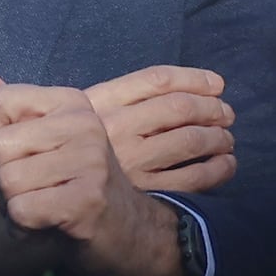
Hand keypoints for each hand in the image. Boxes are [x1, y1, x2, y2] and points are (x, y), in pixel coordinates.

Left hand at [0, 64, 193, 275]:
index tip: (10, 157)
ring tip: (39, 206)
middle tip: (29, 190)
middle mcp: (83, 124)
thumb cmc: (70, 184)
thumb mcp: (37, 139)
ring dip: (10, 205)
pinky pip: (21, 211)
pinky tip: (45, 225)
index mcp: (70, 102)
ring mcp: (90, 161)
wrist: (124, 232)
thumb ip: (2, 108)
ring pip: (6, 182)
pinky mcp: (87, 200)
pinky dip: (22, 227)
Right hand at [82, 64, 236, 194]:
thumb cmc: (68, 153)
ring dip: (218, 137)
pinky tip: (226, 164)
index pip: (157, 80)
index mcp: (101, 102)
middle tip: (226, 114)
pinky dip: (218, 168)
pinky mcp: (145, 193)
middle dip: (212, 108)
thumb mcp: (80, 116)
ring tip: (226, 139)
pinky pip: (193, 178)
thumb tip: (183, 90)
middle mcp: (117, 128)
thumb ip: (119, 101)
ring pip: (191, 140)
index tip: (217, 85)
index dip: (195, 79)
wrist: (48, 196)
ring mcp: (132, 162)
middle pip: (179, 108)